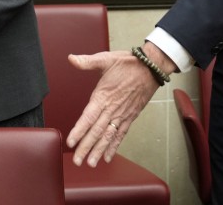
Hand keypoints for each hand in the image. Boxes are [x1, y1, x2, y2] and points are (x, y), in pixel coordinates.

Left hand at [65, 49, 163, 166]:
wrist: (151, 68)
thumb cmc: (128, 63)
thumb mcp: (106, 59)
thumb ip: (87, 61)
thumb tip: (71, 58)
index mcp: (103, 96)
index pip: (88, 117)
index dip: (79, 131)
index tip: (71, 142)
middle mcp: (112, 108)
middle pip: (97, 131)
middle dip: (86, 147)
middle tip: (77, 160)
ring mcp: (122, 114)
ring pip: (108, 136)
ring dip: (99, 150)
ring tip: (91, 163)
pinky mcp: (130, 116)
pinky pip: (121, 134)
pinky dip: (114, 146)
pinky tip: (107, 156)